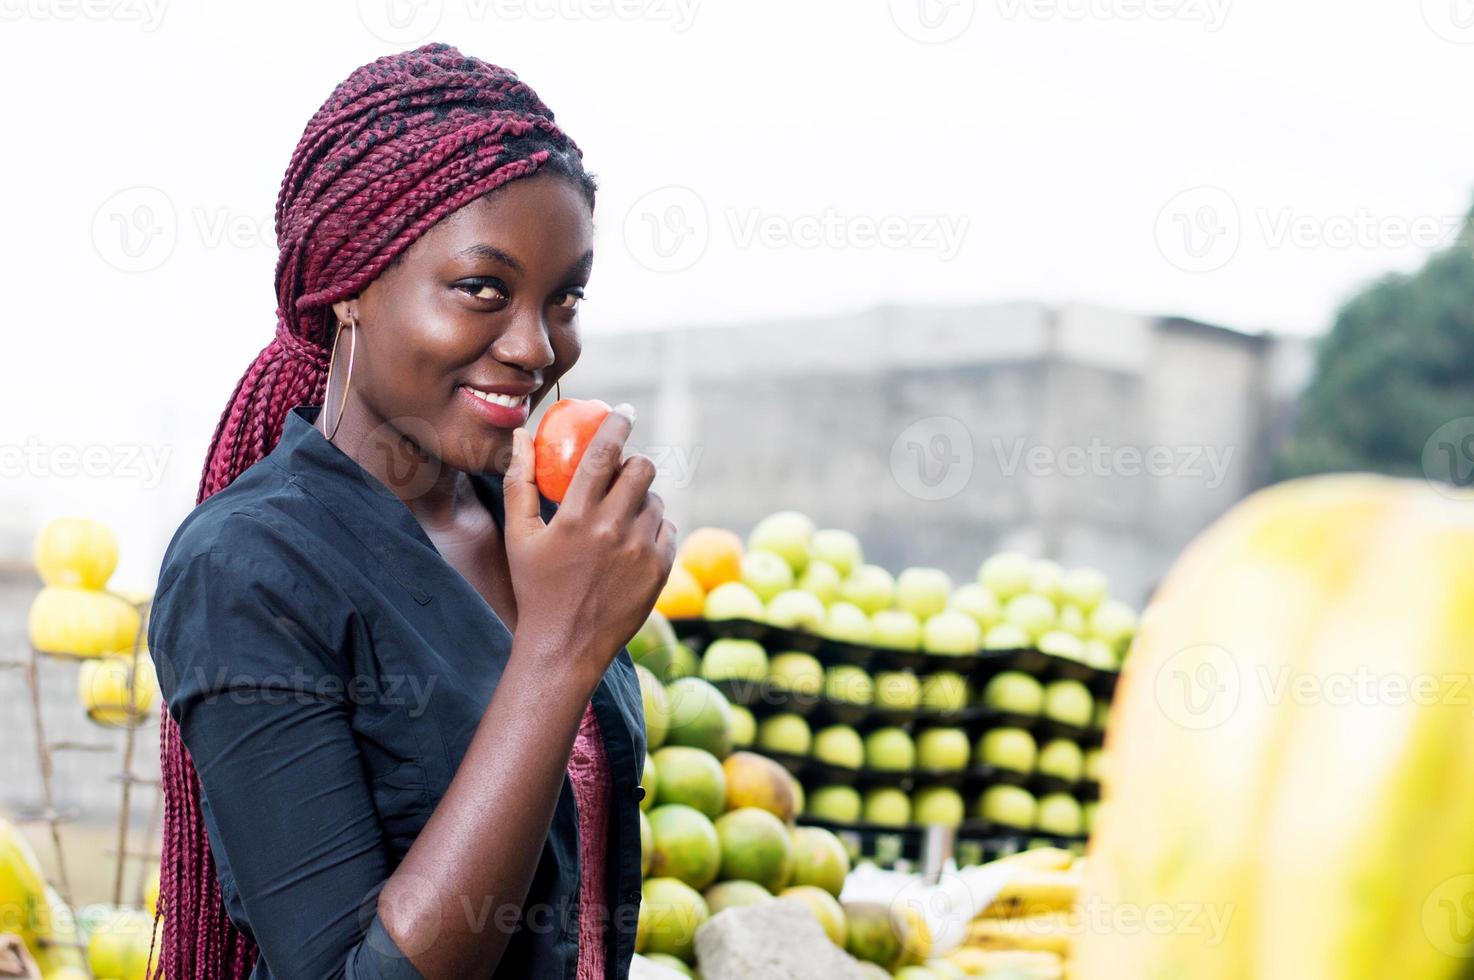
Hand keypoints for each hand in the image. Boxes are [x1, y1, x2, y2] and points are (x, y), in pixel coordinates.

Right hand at [502, 404, 676, 680]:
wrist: (565, 647)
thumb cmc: (536, 588)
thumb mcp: (519, 536)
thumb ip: (520, 483)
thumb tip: (520, 436)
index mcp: (576, 518)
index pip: (603, 454)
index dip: (616, 426)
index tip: (623, 412)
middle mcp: (612, 530)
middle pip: (641, 470)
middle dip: (633, 464)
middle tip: (620, 474)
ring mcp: (640, 551)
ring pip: (655, 500)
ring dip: (640, 499)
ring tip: (619, 518)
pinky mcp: (660, 570)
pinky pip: (667, 529)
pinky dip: (653, 529)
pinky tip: (632, 543)